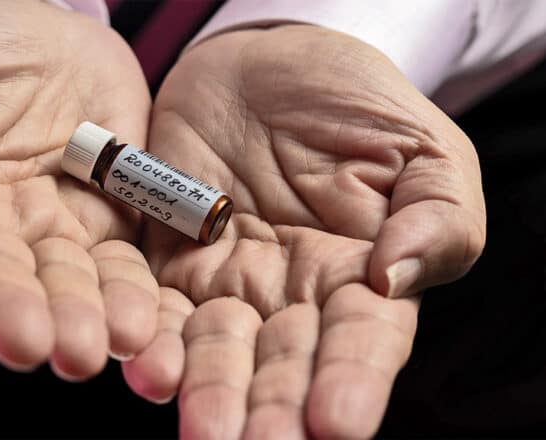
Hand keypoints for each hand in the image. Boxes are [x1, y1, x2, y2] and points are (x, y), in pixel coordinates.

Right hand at [0, 0, 157, 378]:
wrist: (51, 33)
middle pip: (1, 280)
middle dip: (17, 314)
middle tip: (32, 345)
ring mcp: (52, 232)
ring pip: (65, 283)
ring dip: (78, 318)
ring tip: (90, 347)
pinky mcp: (107, 227)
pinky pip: (120, 265)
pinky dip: (129, 294)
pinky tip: (139, 325)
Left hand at [124, 25, 484, 437]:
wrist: (264, 64)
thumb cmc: (352, 103)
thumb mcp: (420, 148)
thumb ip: (435, 214)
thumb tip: (396, 278)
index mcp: (359, 275)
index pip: (361, 339)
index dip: (350, 379)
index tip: (336, 421)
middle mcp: (291, 293)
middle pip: (283, 361)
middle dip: (271, 408)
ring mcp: (228, 279)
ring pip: (217, 347)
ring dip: (208, 389)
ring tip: (202, 428)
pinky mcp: (171, 258)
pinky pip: (156, 305)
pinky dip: (152, 338)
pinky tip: (148, 368)